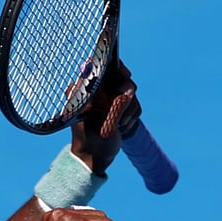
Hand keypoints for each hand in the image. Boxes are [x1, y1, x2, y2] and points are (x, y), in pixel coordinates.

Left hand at [70, 60, 142, 175]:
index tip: (125, 76)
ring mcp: (110, 98)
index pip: (103, 64)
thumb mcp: (99, 119)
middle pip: (122, 78)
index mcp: (86, 87)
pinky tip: (121, 127)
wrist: (94, 156)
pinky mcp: (120, 107)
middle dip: (125, 97)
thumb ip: (112, 102)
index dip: (117, 67)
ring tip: (117, 125)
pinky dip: (131, 116)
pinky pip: (135, 104)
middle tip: (119, 113)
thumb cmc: (89, 138)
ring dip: (128, 110)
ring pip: (131, 92)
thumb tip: (127, 89)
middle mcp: (98, 89)